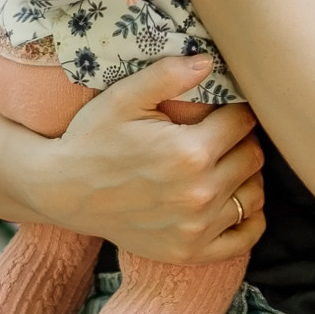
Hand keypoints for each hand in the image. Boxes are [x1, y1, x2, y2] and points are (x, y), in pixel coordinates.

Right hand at [48, 53, 265, 264]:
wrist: (61, 192)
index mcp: (189, 152)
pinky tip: (231, 200)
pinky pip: (244, 237)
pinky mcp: (190, 252)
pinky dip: (248, 219)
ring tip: (225, 164)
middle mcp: (199, 193)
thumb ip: (168, 75)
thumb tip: (209, 61)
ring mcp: (197, 228)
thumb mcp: (122, 98)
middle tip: (221, 135)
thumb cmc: (90, 139)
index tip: (221, 109)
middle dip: (242, 140)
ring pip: (254, 194)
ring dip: (247, 176)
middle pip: (252, 157)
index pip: (243, 121)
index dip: (235, 109)